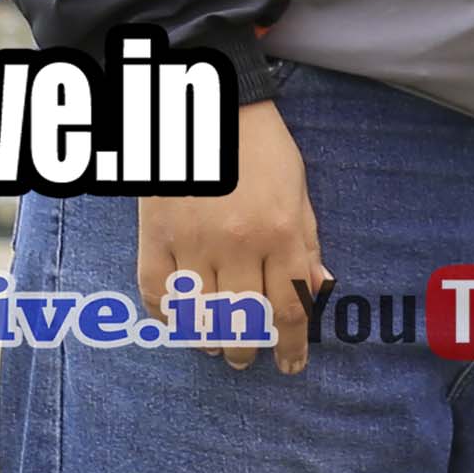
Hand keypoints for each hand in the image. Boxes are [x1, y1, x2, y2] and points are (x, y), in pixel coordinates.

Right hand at [139, 100, 323, 372]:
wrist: (207, 107)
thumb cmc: (262, 148)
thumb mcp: (299, 192)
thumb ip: (306, 244)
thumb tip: (318, 290)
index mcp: (281, 233)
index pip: (291, 308)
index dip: (292, 345)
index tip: (291, 365)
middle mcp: (238, 244)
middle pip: (244, 320)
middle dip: (249, 349)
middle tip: (249, 360)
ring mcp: (193, 241)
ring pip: (200, 314)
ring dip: (210, 340)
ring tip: (217, 347)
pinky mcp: (154, 234)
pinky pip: (157, 290)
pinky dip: (167, 314)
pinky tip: (179, 322)